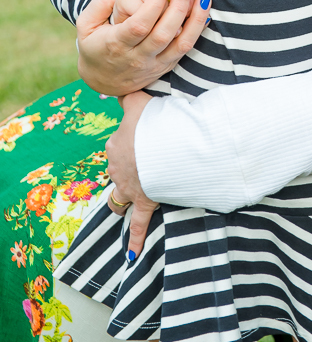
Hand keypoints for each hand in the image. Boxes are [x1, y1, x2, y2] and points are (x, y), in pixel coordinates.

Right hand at [76, 0, 212, 96]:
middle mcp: (138, 57)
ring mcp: (155, 64)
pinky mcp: (168, 65)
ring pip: (180, 44)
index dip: (152, 6)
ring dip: (195, 20)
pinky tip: (205, 13)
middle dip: (177, 9)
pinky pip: (186, 49)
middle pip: (162, 35)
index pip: (138, 26)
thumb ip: (100, 3)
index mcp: (116, 44)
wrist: (103, 80)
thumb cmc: (95, 45)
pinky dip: (198, 30)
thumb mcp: (85, 25)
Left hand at [106, 91, 156, 259]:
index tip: (140, 138)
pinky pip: (139, 225)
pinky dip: (135, 241)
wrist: (164, 148)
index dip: (130, 140)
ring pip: (121, 195)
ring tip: (126, 200)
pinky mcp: (145, 203)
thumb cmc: (154, 123)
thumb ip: (129, 94)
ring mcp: (131, 187)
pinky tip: (131, 256)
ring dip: (123, 198)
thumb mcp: (139, 101)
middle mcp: (119, 168)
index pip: (118, 142)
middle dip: (127, 167)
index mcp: (117, 144)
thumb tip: (119, 85)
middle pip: (119, 168)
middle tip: (143, 162)